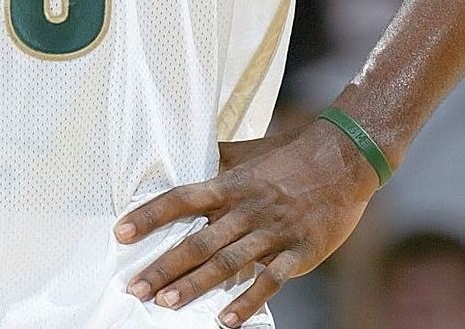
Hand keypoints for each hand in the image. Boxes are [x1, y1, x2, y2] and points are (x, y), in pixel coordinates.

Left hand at [114, 118, 378, 323]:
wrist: (343, 158)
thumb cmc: (289, 155)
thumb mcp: (248, 153)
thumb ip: (217, 162)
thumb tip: (184, 159)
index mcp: (230, 183)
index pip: (181, 199)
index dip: (149, 215)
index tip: (122, 232)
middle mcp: (246, 208)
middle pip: (197, 239)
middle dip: (163, 265)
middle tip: (135, 286)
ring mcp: (272, 232)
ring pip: (226, 262)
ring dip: (194, 285)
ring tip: (166, 304)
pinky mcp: (298, 252)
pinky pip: (269, 282)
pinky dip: (246, 301)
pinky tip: (225, 320)